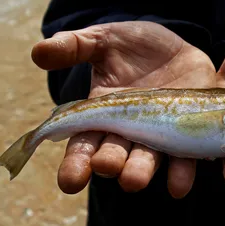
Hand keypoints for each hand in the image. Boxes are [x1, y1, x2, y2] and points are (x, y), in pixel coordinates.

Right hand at [32, 21, 215, 196]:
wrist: (175, 49)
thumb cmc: (136, 46)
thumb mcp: (105, 40)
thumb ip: (75, 46)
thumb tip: (38, 52)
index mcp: (103, 113)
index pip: (83, 143)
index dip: (75, 162)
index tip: (70, 179)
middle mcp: (129, 131)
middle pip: (115, 155)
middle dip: (109, 163)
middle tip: (107, 166)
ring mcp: (159, 135)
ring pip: (147, 160)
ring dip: (140, 172)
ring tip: (134, 180)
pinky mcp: (187, 134)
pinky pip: (184, 158)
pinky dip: (181, 173)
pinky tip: (178, 185)